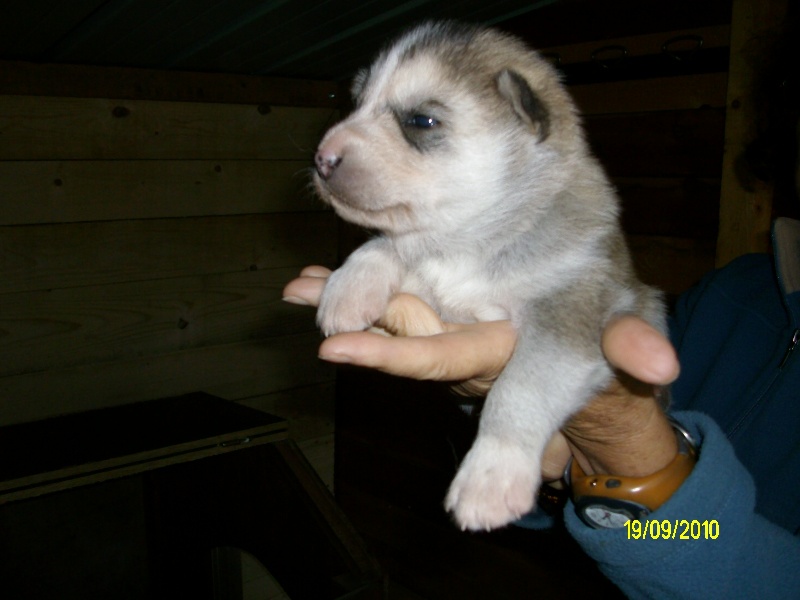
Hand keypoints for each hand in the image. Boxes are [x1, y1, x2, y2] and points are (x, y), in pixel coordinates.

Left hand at [284, 266, 680, 481]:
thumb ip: (638, 350)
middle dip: (353, 320)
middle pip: (401, 332)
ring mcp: (453, 325)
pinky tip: (325, 278)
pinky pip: (402, 295)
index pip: (440, 359)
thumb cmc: (606, 344)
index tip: (336, 347)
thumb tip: (662, 367)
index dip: (393, 354)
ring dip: (346, 300)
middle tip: (300, 296)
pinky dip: (367, 287)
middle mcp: (465, 342)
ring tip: (299, 286)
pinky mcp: (448, 306)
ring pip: (394, 314)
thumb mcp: (624, 345)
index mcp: (499, 354)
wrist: (593, 356)